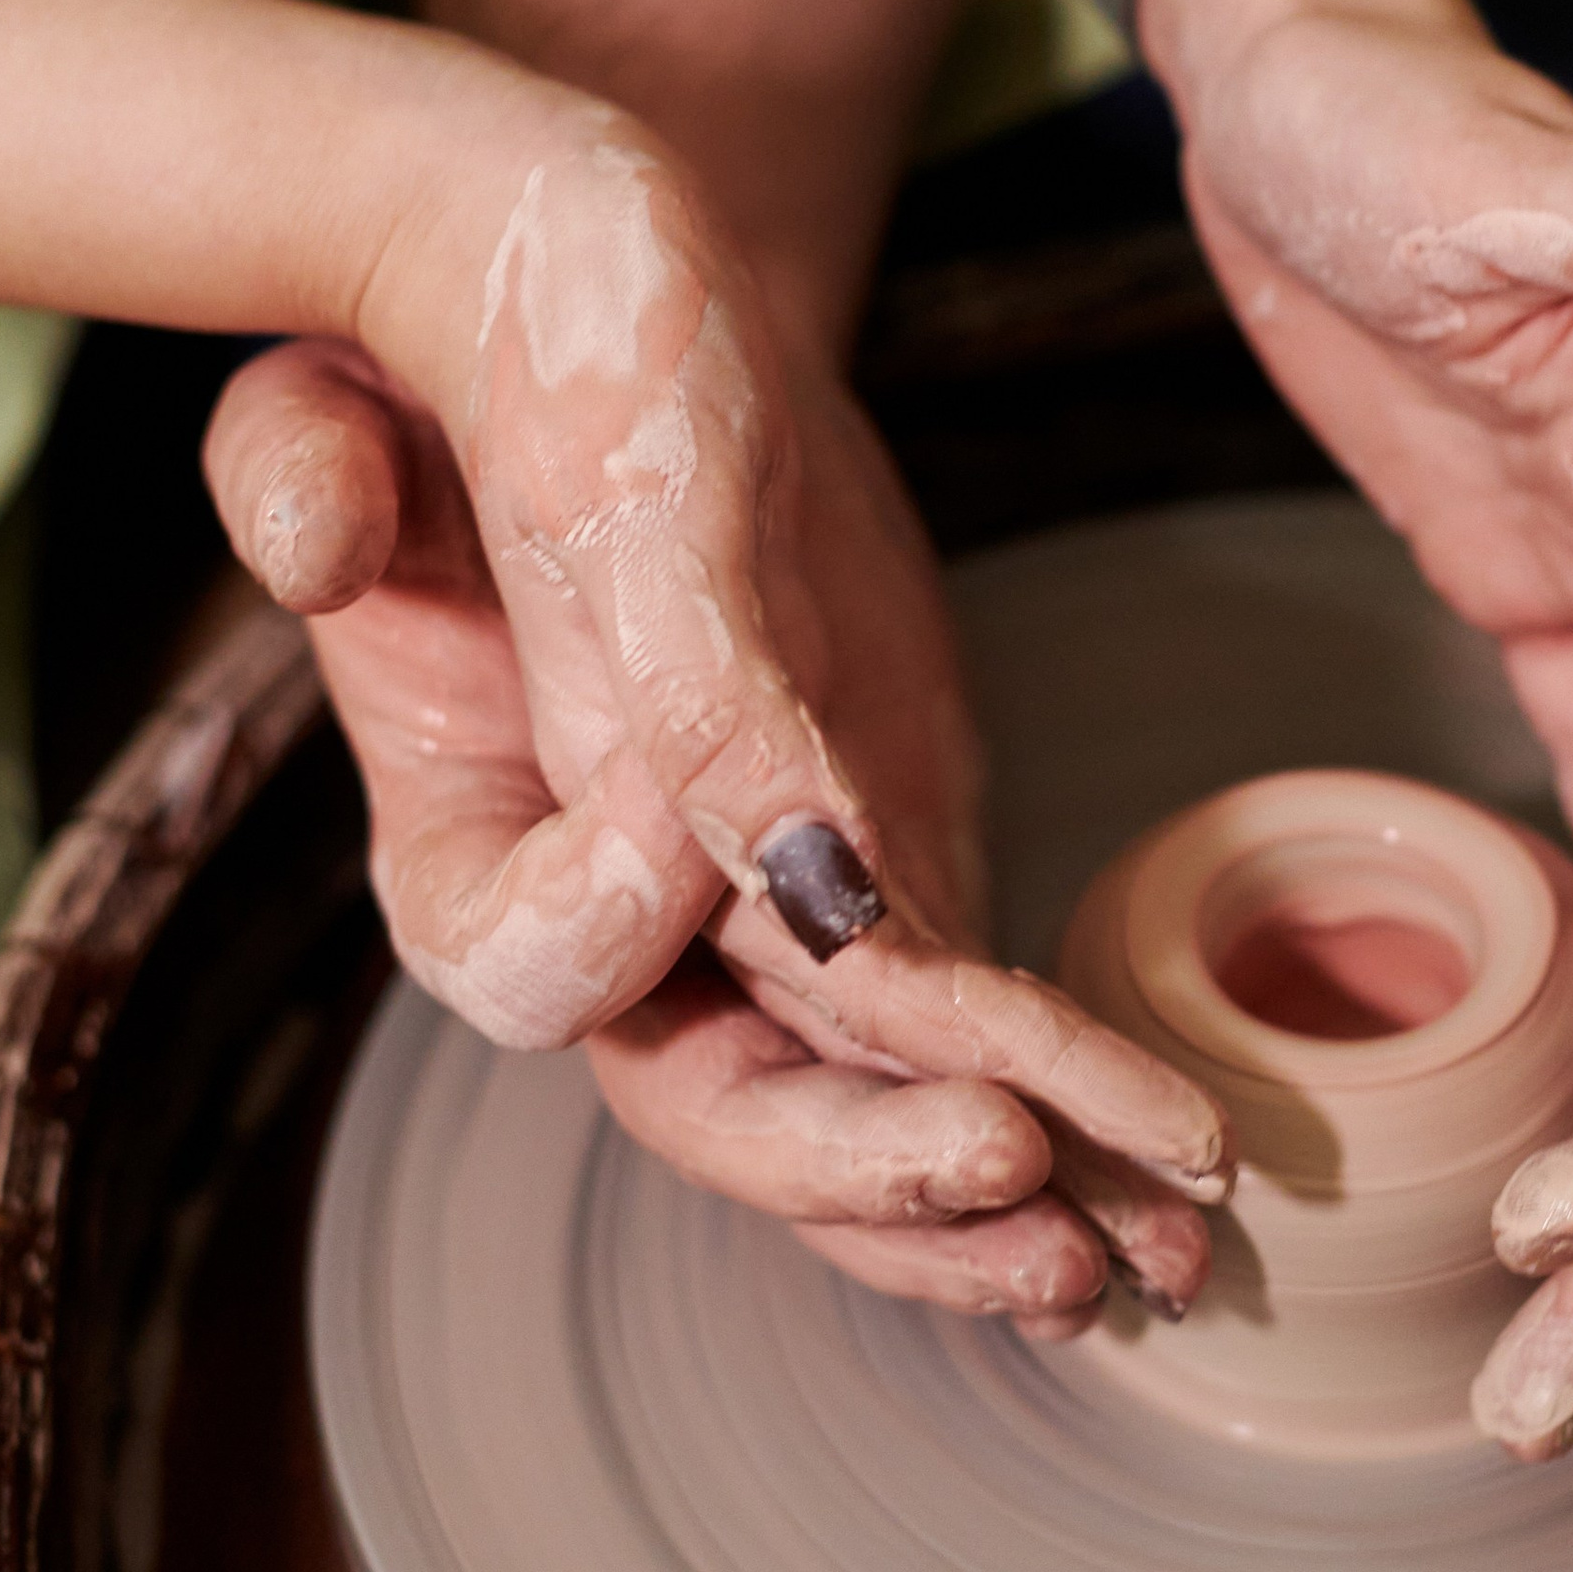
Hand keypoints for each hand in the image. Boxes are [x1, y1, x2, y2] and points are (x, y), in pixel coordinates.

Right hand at [206, 113, 1226, 1324]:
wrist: (625, 303)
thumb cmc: (508, 338)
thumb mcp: (440, 408)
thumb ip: (396, 529)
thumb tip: (438, 637)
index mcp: (463, 832)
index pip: (535, 964)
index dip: (616, 917)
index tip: (681, 828)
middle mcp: (612, 911)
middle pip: (715, 1100)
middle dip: (863, 1167)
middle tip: (1004, 1170)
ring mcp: (760, 905)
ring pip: (866, 1104)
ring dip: (1002, 1196)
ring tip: (1138, 1269)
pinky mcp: (887, 857)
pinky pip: (970, 1026)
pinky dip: (1073, 1101)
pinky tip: (1176, 1187)